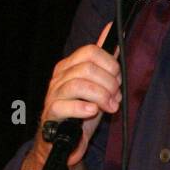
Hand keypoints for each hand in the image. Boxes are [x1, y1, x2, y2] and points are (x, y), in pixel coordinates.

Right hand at [31, 21, 119, 169]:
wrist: (66, 140)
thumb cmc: (83, 109)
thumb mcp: (98, 82)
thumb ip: (104, 59)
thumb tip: (112, 29)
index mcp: (70, 66)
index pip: (91, 51)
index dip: (111, 65)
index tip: (117, 81)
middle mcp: (59, 76)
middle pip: (88, 68)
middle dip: (109, 83)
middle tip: (115, 98)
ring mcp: (54, 94)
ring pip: (79, 85)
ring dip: (102, 97)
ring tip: (109, 107)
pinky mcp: (52, 113)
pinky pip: (65, 105)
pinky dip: (84, 108)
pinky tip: (92, 112)